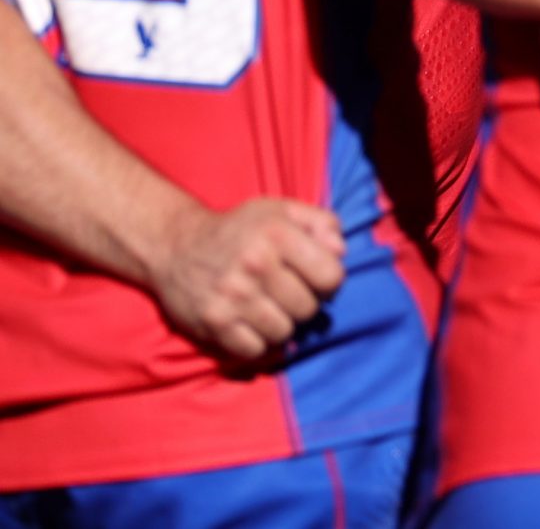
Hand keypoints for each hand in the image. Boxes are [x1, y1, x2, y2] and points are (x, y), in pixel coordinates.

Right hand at [146, 197, 343, 363]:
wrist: (176, 245)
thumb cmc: (240, 229)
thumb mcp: (283, 211)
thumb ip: (322, 223)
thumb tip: (341, 252)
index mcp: (277, 233)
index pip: (331, 277)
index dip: (329, 281)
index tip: (315, 278)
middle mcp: (255, 264)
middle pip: (308, 308)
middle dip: (304, 303)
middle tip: (287, 294)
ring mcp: (233, 296)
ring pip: (284, 332)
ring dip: (281, 324)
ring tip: (268, 308)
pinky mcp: (213, 323)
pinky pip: (255, 350)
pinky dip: (257, 342)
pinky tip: (251, 324)